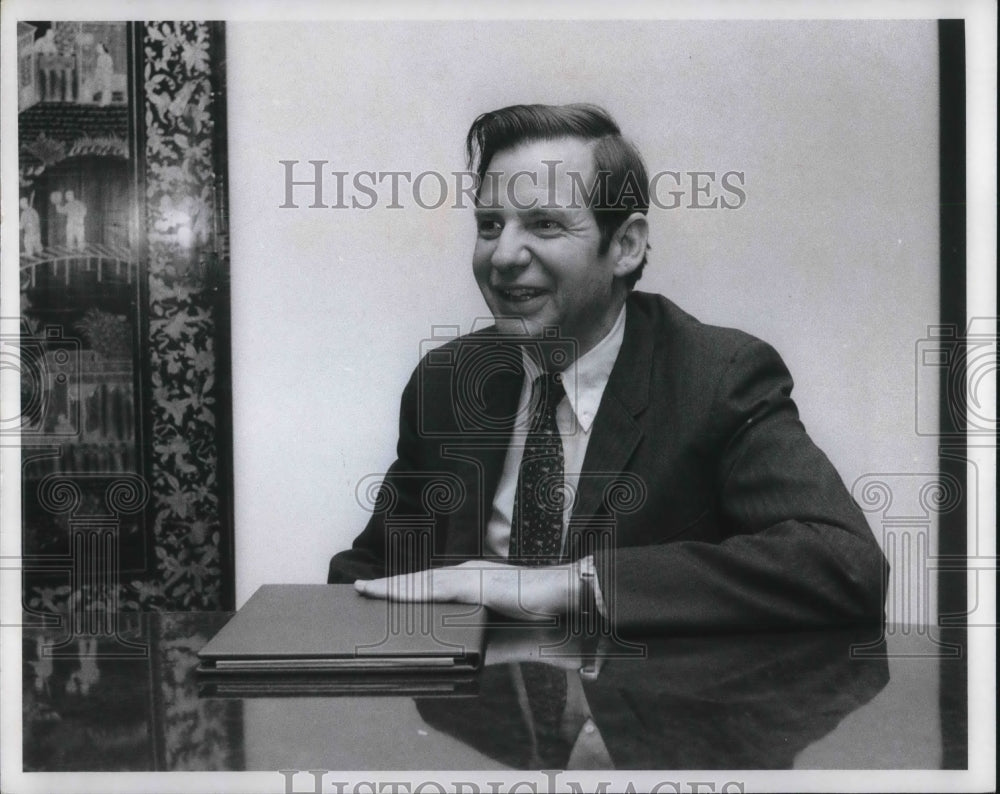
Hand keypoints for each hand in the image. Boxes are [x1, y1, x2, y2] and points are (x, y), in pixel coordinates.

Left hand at [354, 559, 581, 621]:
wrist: (564, 595)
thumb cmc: (539, 611)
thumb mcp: (501, 626)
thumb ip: (481, 638)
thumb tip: (466, 654)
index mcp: (472, 581)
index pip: (430, 585)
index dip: (404, 588)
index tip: (380, 593)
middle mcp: (467, 573)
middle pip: (419, 580)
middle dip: (389, 586)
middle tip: (360, 590)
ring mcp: (469, 576)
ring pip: (419, 582)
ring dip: (391, 587)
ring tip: (364, 591)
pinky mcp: (473, 584)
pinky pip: (431, 589)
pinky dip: (407, 591)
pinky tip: (389, 594)